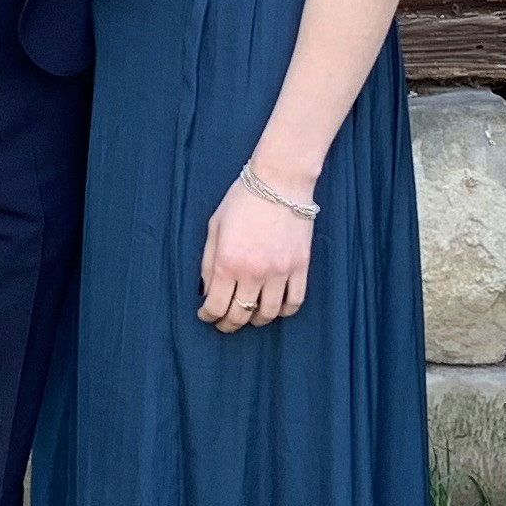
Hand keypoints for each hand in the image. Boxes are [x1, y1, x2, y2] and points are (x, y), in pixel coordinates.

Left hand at [197, 175, 312, 330]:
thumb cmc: (243, 200)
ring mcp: (279, 272)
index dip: (208, 316)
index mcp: (227, 262)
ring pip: (268, 314)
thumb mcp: (214, 227)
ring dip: (255, 320)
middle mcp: (253, 272)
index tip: (206, 315)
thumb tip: (205, 291)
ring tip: (249, 316)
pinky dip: (284, 311)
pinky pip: (294, 302)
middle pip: (240, 315)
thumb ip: (207, 261)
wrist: (280, 181)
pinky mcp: (300, 267)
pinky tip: (275, 307)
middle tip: (224, 322)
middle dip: (228, 324)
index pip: (215, 306)